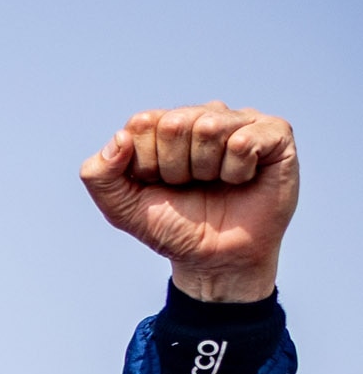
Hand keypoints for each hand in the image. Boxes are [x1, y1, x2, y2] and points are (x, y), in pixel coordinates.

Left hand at [80, 103, 297, 303]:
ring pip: (209, 128)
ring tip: (216, 183)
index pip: (142, 123)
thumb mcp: (121, 208)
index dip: (146, 163)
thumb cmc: (173, 227)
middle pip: (174, 124)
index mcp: (165, 125)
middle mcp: (203, 115)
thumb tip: (120, 139)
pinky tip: (243, 180)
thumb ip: (99, 175)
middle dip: (175, 168)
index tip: (159, 184)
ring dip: (206, 170)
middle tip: (190, 186)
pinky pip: (244, 140)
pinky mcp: (275, 133)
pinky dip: (236, 171)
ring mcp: (241, 121)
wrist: (215, 258)